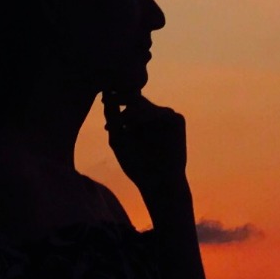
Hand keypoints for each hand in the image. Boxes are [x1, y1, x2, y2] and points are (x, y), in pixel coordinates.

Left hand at [101, 90, 189, 210]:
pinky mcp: (177, 120)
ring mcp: (166, 117)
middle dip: (119, 98)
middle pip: (135, 97)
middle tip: (105, 101)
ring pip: (145, 104)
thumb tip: (105, 94)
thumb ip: (113, 118)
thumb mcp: (118, 140)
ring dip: (128, 112)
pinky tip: (133, 125)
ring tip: (115, 126)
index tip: (102, 99)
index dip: (115, 96)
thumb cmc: (137, 166)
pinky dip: (145, 116)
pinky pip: (160, 111)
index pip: (127, 99)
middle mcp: (153, 115)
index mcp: (139, 119)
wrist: (158, 184)